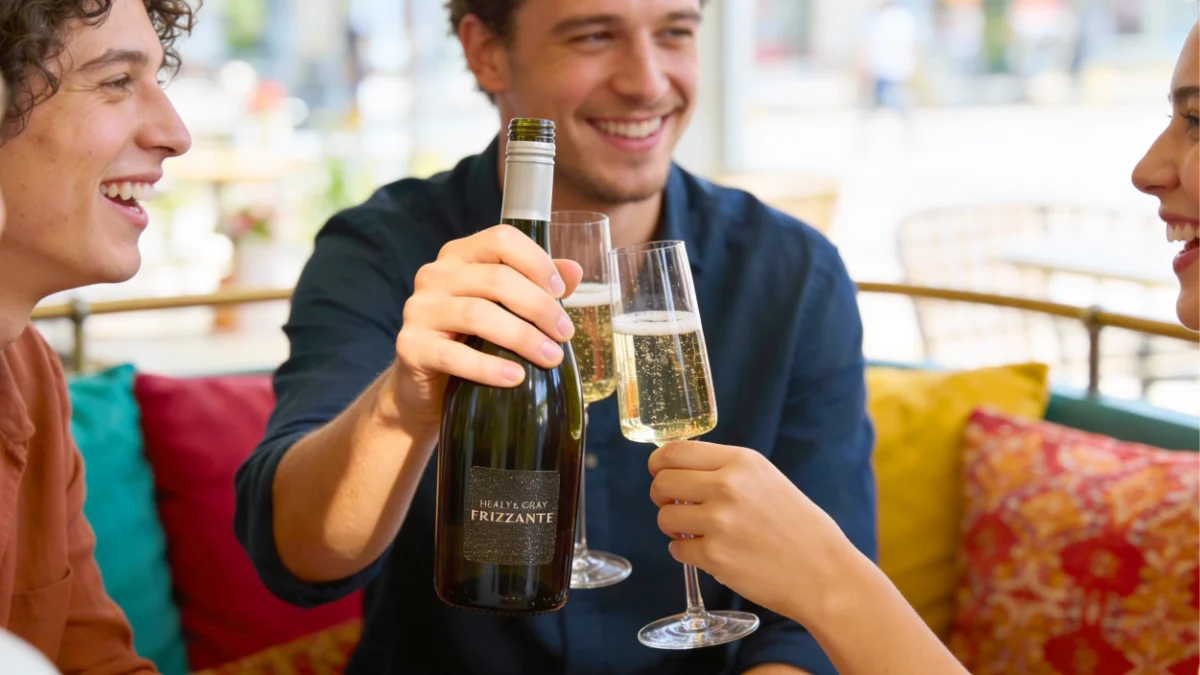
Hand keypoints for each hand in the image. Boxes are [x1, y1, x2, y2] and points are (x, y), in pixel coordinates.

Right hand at [386, 224, 582, 431]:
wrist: (428, 386)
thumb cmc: (472, 340)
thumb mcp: (506, 309)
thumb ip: (537, 286)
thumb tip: (575, 270)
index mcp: (460, 256)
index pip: (501, 239)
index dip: (536, 261)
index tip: (561, 292)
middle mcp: (435, 274)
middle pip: (496, 278)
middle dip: (539, 307)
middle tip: (565, 334)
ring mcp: (419, 309)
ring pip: (478, 314)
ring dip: (522, 337)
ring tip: (551, 358)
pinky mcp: (410, 346)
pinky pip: (453, 355)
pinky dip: (489, 367)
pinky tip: (515, 377)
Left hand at [648, 442, 853, 624]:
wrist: (824, 573)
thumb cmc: (798, 526)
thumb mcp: (766, 479)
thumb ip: (725, 470)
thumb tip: (678, 467)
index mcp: (741, 461)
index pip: (675, 451)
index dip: (658, 463)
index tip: (658, 472)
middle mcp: (727, 486)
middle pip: (662, 482)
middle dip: (661, 495)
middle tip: (674, 505)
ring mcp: (719, 522)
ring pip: (664, 517)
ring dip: (673, 527)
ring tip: (695, 532)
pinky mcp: (715, 556)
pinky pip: (676, 550)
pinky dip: (686, 553)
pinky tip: (708, 553)